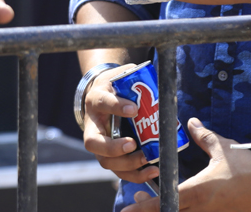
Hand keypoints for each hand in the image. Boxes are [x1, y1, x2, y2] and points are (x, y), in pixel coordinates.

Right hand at [82, 63, 161, 182]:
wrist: (103, 97)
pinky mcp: (109, 157)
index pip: (102, 103)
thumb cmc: (115, 87)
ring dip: (127, 165)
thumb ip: (135, 76)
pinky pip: (119, 171)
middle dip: (113, 147)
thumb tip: (158, 81)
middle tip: (133, 144)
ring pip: (106, 161)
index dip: (116, 106)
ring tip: (147, 161)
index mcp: (96, 100)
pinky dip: (135, 174)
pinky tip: (152, 171)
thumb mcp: (120, 76)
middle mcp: (92, 125)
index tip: (134, 109)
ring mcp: (99, 144)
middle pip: (94, 143)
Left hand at [120, 119, 250, 211]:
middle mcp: (202, 208)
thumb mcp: (224, 148)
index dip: (145, 207)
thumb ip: (204, 137)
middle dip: (150, 210)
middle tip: (137, 199)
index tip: (128, 208)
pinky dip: (184, 210)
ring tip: (157, 203)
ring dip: (167, 210)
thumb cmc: (249, 168)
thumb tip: (192, 123)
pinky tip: (182, 204)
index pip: (166, 201)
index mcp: (198, 190)